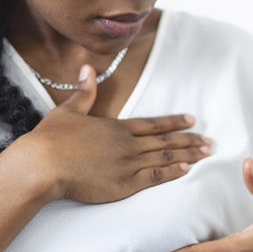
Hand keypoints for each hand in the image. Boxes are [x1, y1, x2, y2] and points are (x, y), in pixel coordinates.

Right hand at [13, 64, 212, 203]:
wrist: (43, 165)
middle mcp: (127, 143)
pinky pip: (153, 177)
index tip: (191, 120)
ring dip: (187, 155)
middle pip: (164, 140)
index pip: (152, 123)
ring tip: (205, 155)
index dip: (174, 122)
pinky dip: (171, 173)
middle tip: (209, 141)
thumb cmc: (51, 139)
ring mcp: (127, 164)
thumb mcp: (68, 110)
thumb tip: (87, 67)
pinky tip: (186, 170)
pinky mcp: (123, 184)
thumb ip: (84, 92)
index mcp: (116, 127)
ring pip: (164, 157)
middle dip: (189, 140)